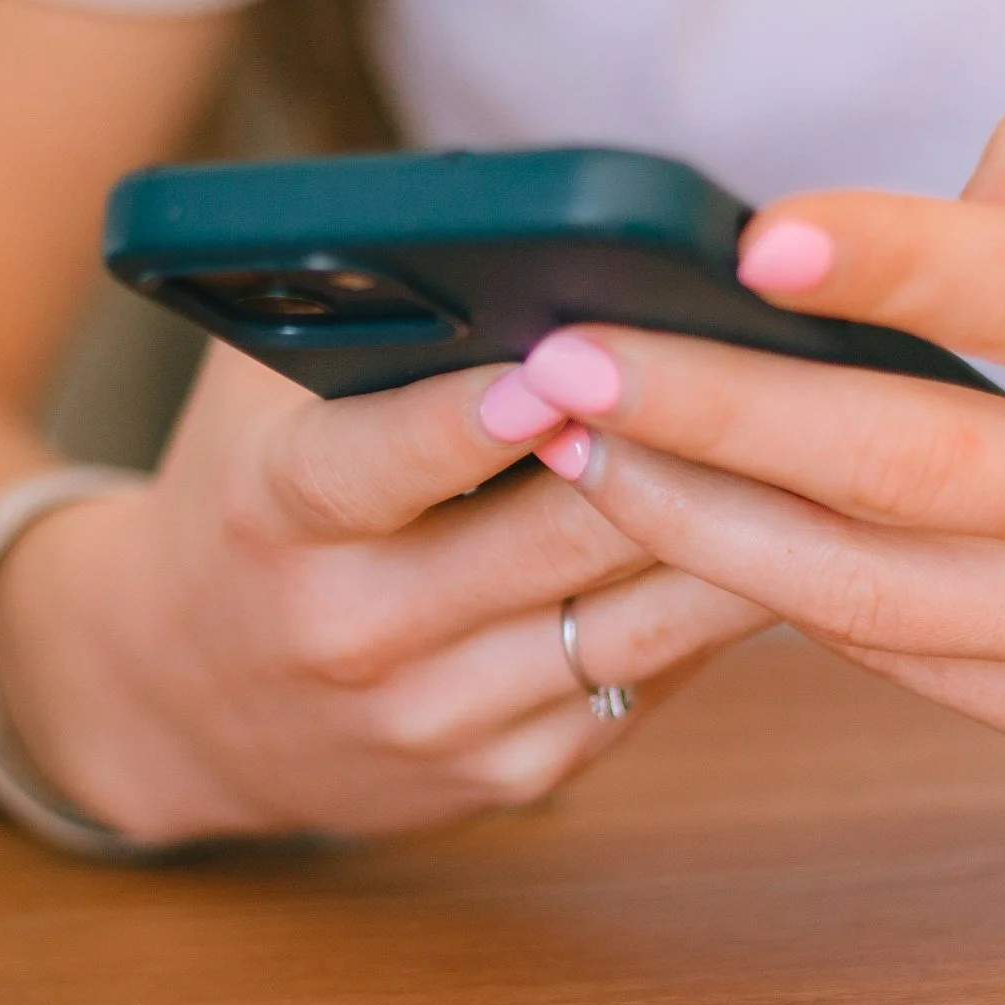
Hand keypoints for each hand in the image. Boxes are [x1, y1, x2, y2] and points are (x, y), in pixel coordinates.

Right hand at [0, 344, 771, 844]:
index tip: (558, 363)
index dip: (466, 419)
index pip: (374, 464)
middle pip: (549, 539)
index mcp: (274, 518)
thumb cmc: (244, 504)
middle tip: (782, 376)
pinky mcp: (504, 775)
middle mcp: (350, 629)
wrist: (177, 700)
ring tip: (827, 450)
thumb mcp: (253, 401)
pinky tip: (784, 543)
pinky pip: (644, 684)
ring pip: (629, 622)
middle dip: (668, 452)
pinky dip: (714, 612)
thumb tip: (509, 230)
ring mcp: (434, 717)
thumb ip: (352, 320)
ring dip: (739, 536)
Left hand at [507, 98, 1004, 766]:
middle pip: (896, 462)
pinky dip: (779, 598)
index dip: (887, 259)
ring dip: (693, 520)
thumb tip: (897, 222)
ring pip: (860, 591)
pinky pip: (898, 660)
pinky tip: (687, 534)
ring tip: (569, 455)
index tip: (750, 240)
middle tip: (558, 367)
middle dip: (703, 412)